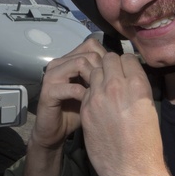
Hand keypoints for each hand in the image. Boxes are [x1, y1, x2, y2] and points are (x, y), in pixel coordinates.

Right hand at [30, 36, 106, 150]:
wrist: (54, 131)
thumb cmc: (76, 110)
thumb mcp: (92, 90)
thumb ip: (103, 76)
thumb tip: (126, 67)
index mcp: (68, 60)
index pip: (92, 45)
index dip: (107, 58)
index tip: (114, 77)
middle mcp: (59, 63)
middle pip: (89, 53)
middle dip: (103, 70)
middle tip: (109, 88)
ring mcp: (52, 75)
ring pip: (80, 63)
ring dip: (94, 79)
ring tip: (100, 94)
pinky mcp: (48, 91)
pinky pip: (73, 87)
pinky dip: (85, 95)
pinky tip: (91, 104)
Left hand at [80, 51, 167, 175]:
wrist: (131, 169)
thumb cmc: (147, 143)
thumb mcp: (149, 109)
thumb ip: (138, 89)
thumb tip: (130, 79)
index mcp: (137, 85)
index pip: (127, 58)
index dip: (127, 63)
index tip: (126, 70)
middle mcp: (116, 86)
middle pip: (108, 59)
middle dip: (111, 65)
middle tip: (113, 75)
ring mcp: (98, 97)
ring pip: (94, 72)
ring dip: (99, 76)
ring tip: (103, 88)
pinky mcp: (85, 109)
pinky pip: (86, 90)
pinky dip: (91, 92)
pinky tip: (96, 103)